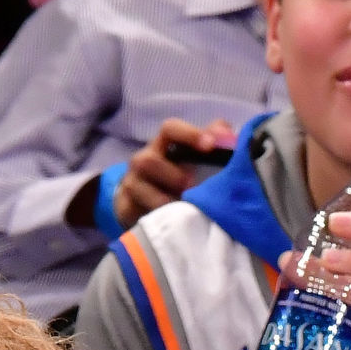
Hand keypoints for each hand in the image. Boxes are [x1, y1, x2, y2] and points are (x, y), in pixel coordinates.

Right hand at [69, 119, 237, 230]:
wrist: (142, 201)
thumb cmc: (174, 174)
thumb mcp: (193, 156)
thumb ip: (212, 140)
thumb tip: (226, 134)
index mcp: (162, 144)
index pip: (170, 129)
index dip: (189, 134)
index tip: (210, 145)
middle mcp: (142, 161)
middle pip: (148, 160)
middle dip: (171, 174)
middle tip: (191, 185)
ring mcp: (131, 185)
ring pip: (138, 188)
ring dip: (161, 198)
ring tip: (180, 206)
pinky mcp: (125, 207)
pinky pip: (134, 211)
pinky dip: (153, 215)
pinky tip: (168, 221)